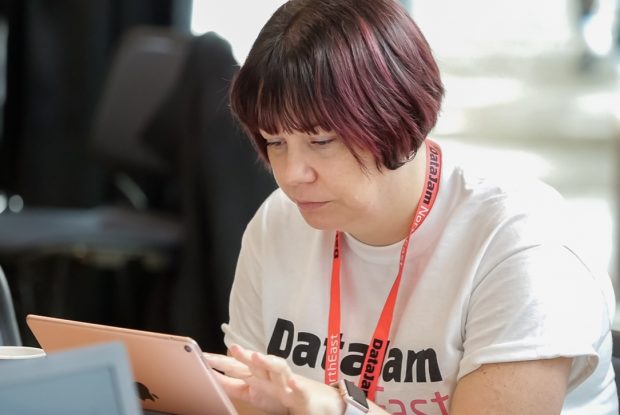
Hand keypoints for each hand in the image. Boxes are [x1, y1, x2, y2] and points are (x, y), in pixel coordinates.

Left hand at [205, 344, 343, 414]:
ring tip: (258, 357)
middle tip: (232, 348)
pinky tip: (293, 383)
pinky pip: (299, 389)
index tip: (202, 357)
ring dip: (268, 362)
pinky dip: (296, 385)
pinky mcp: (302, 394)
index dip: (221, 361)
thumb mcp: (252, 392)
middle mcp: (272, 376)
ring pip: (278, 370)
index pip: (237, 367)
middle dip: (244, 356)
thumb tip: (212, 378)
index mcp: (258, 376)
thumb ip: (233, 385)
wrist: (315, 402)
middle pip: (256, 364)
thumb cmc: (282, 395)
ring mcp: (287, 383)